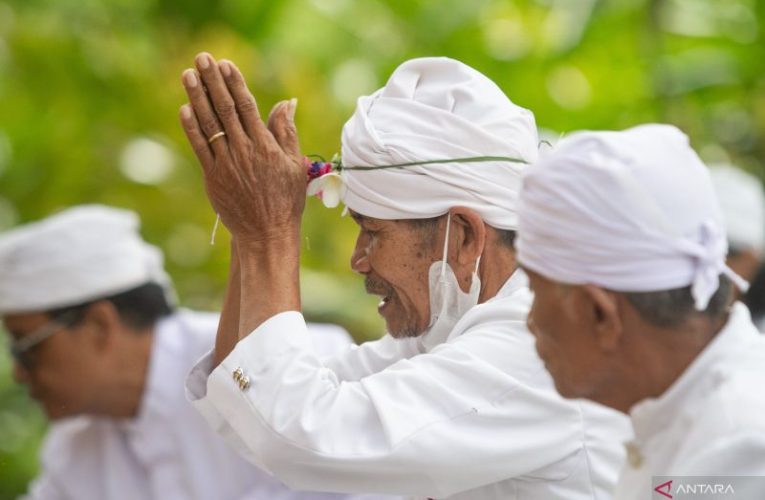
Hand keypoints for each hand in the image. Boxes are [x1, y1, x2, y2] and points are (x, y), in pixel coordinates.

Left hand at [179, 52, 304, 241]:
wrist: (266, 233)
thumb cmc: (286, 200)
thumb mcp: (295, 165)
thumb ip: (287, 132)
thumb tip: (286, 102)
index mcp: (266, 146)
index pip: (247, 106)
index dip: (234, 83)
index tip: (225, 64)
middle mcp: (244, 151)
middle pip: (225, 109)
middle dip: (212, 81)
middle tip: (201, 58)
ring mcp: (226, 164)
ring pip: (209, 124)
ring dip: (197, 97)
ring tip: (188, 75)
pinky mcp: (213, 178)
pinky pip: (199, 147)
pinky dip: (191, 127)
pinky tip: (184, 108)